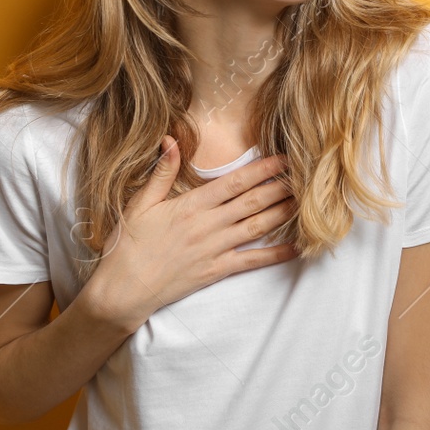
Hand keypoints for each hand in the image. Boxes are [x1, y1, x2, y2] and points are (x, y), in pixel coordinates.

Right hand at [81, 136, 299, 333]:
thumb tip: (170, 139)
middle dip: (281, 186)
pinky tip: (296, 247)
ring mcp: (215, 249)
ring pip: (257, 227)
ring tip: (305, 201)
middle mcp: (208, 225)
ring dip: (283, 213)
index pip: (235, 182)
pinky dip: (276, 254)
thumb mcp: (140, 203)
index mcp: (191, 205)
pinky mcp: (216, 271)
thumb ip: (161, 172)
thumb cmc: (128, 244)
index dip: (262, 169)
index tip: (283, 158)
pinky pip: (252, 261)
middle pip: (253, 202)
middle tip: (305, 175)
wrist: (124, 289)